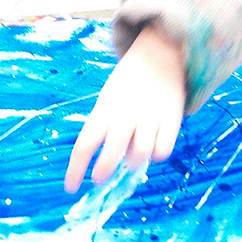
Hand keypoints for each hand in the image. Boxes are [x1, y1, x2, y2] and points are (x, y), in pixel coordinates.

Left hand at [64, 24, 185, 192]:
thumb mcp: (108, 100)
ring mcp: (150, 118)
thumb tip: (108, 164)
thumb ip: (105, 128)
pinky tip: (154, 148)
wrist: (159, 53)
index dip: (75, 169)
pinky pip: (163, 150)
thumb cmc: (128, 83)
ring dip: (132, 163)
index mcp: (105, 110)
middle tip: (99, 178)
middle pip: (110, 153)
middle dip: (103, 171)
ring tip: (131, 158)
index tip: (70, 188)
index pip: (84, 145)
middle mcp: (125, 116)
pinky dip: (156, 155)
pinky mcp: (172, 119)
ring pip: (139, 155)